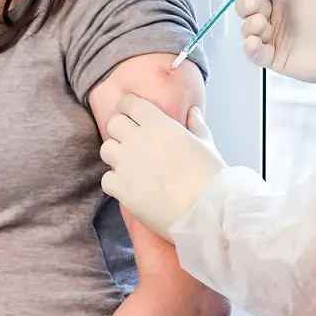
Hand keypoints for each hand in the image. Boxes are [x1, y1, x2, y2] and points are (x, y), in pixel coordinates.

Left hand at [100, 95, 226, 240]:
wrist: (205, 211)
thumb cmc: (210, 177)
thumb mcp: (206, 145)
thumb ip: (196, 126)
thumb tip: (192, 112)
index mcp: (158, 124)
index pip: (130, 104)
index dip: (129, 107)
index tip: (132, 115)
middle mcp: (137, 139)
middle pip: (113, 123)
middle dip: (120, 130)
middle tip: (129, 141)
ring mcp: (126, 163)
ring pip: (106, 149)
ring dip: (115, 155)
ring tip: (128, 164)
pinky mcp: (120, 187)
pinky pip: (106, 178)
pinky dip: (115, 182)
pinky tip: (128, 187)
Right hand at [220, 0, 315, 90]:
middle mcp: (278, 15)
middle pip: (246, 8)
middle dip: (244, 5)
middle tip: (253, 6)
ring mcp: (275, 37)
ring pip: (247, 30)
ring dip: (249, 26)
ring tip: (263, 26)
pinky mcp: (274, 58)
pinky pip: (253, 53)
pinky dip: (250, 48)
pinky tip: (254, 43)